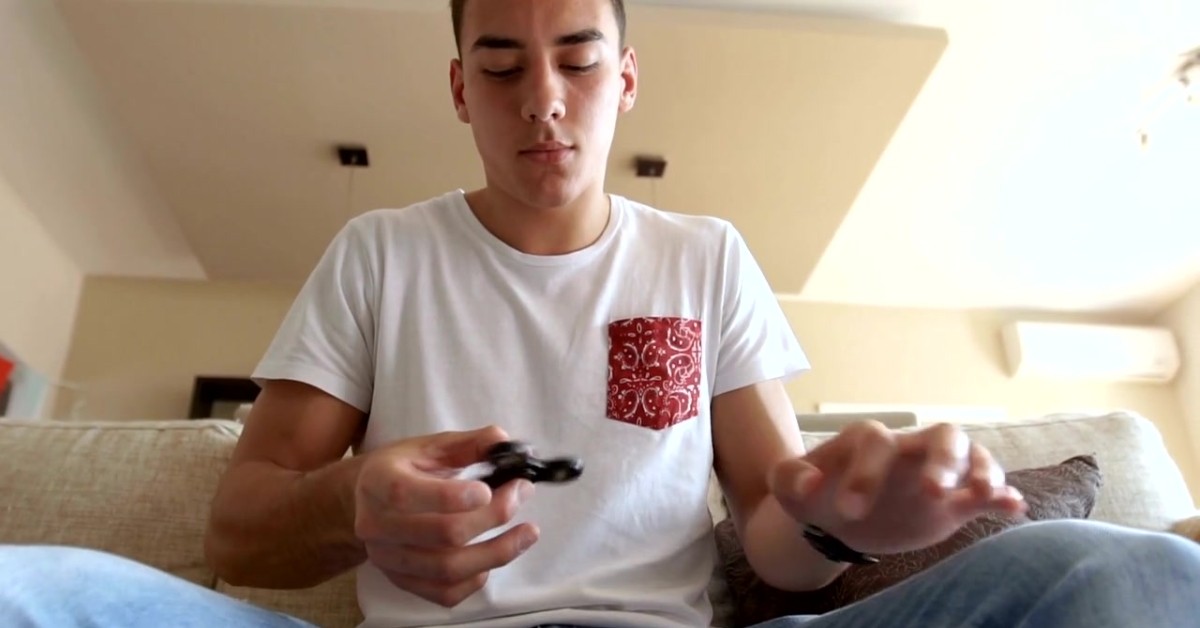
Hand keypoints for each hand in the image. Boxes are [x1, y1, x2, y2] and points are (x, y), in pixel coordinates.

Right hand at [353, 425, 537, 606]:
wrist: (366, 500)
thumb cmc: (404, 468)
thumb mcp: (430, 446)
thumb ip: (469, 443)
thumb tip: (504, 443)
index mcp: (378, 481)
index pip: (406, 494)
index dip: (451, 496)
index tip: (489, 488)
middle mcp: (376, 524)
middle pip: (441, 533)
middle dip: (492, 516)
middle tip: (522, 493)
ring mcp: (387, 558)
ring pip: (447, 569)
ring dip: (497, 552)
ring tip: (527, 533)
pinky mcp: (401, 581)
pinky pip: (445, 593)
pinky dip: (477, 578)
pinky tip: (494, 557)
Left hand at [769, 421, 1025, 555]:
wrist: (833, 515)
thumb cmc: (812, 493)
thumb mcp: (787, 485)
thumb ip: (790, 477)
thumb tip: (812, 483)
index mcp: (869, 441)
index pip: (876, 443)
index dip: (864, 474)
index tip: (849, 512)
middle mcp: (910, 449)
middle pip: (942, 434)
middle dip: (942, 460)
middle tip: (931, 492)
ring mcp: (935, 472)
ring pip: (972, 455)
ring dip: (981, 471)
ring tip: (983, 493)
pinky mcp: (953, 502)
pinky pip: (986, 491)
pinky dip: (1003, 495)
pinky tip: (1014, 508)